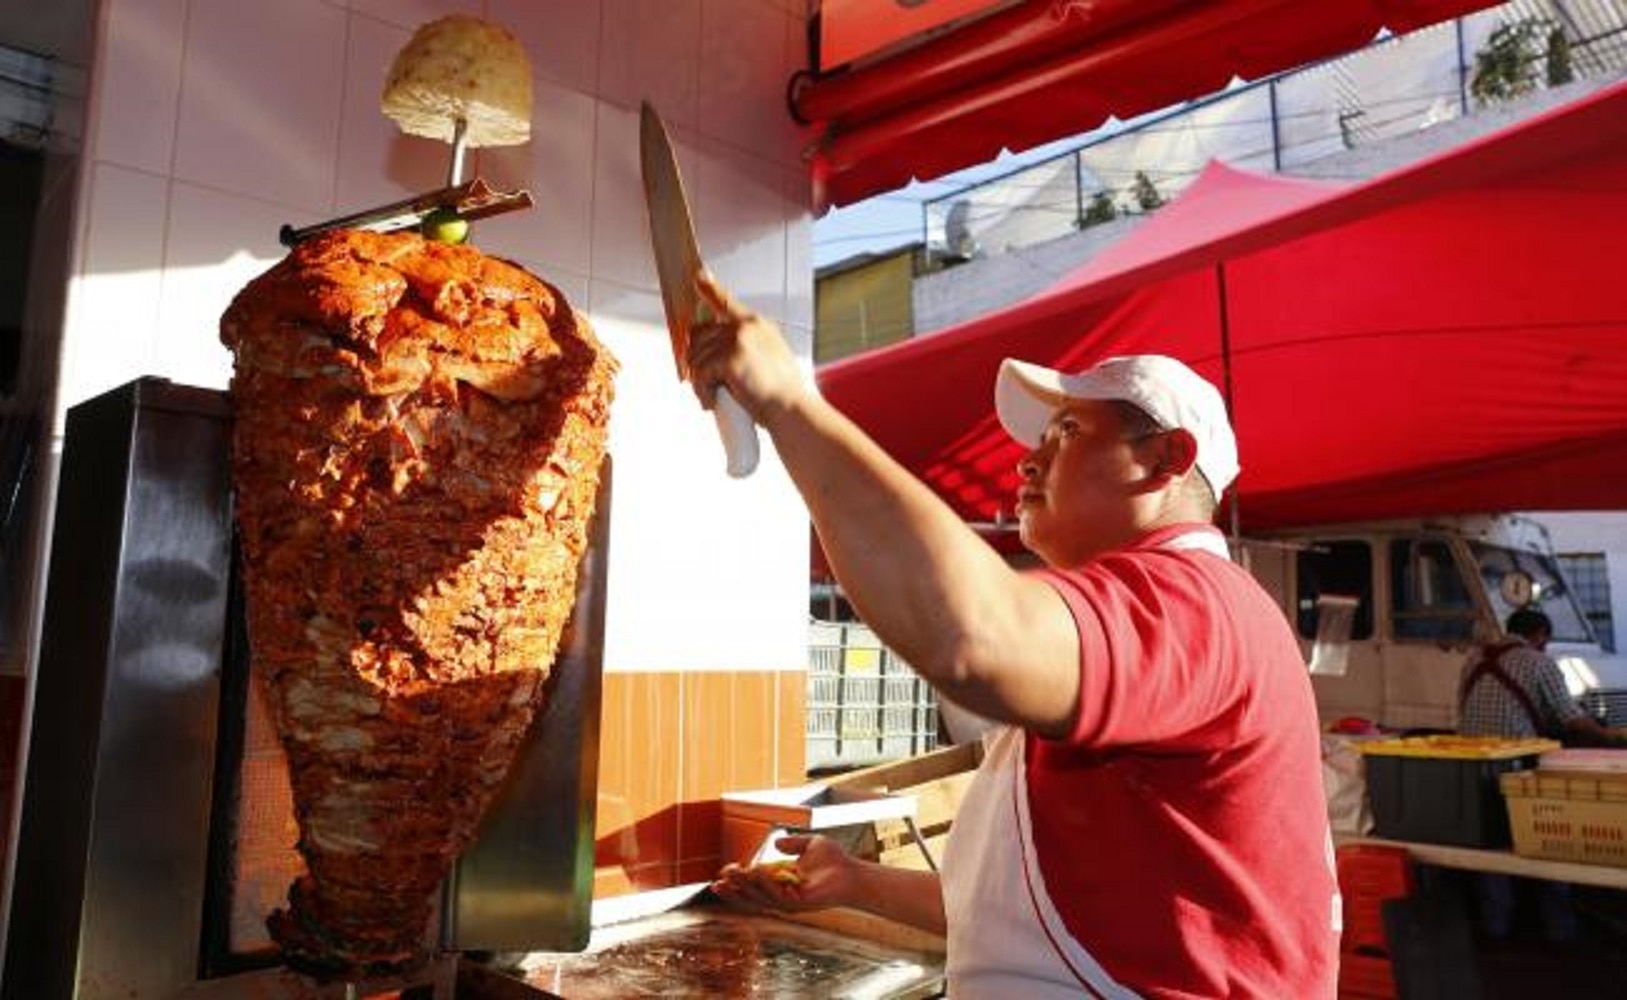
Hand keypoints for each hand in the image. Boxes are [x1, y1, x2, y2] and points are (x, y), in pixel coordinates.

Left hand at [685, 273, 805, 425]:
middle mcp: (747, 326)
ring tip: (718, 396)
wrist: (792, 410)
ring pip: (696, 358)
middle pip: (699, 334)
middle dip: (698, 361)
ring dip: (702, 382)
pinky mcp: (730, 356)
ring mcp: (738, 338)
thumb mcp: (769, 361)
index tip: (698, 278)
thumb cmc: (783, 395)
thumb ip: (745, 349)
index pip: (727, 300)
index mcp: (757, 325)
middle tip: (709, 382)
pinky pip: (699, 375)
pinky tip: (715, 401)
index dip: (710, 289)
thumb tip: (717, 355)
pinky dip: (703, 392)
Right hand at [709, 834, 859, 912]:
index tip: (721, 874)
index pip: (753, 887)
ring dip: (745, 887)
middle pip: (751, 897)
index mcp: (781, 884)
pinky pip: (777, 896)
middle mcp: (782, 896)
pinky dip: (765, 885)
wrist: (852, 873)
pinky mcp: (799, 903)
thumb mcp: (810, 845)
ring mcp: (790, 902)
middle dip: (734, 889)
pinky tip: (756, 873)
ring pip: (761, 898)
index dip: (737, 883)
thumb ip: (793, 843)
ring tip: (733, 874)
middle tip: (718, 880)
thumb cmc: (834, 861)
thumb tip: (776, 842)